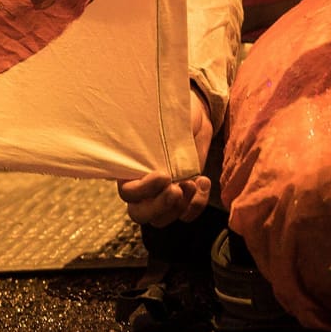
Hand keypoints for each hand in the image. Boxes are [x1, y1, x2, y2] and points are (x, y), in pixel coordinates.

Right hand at [117, 91, 215, 226]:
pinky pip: (187, 215)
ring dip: (180, 206)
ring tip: (192, 182)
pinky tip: (203, 182)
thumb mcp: (158, 119)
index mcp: (130, 167)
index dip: (143, 190)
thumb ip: (149, 134)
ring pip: (162, 219)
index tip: (163, 174)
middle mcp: (143, 185)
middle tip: (177, 188)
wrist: (194, 113)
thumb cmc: (171, 112)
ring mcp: (163, 193)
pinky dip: (197, 204)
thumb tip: (145, 140)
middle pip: (140, 214)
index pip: (127, 193)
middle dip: (160, 206)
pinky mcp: (184, 195)